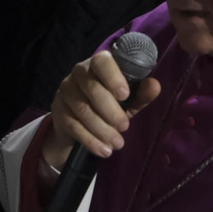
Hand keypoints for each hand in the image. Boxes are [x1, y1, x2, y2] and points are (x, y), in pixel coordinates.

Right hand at [42, 51, 160, 171]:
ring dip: (102, 129)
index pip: (102, 61)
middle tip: (125, 127)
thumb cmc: (110, 105)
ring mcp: (65, 91)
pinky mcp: (57, 110)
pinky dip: (90, 140)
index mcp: (98, 64)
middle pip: (92, 88)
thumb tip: (155, 86)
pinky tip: (103, 150)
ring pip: (82, 109)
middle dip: (110, 110)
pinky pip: (73, 125)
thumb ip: (141, 94)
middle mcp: (78, 73)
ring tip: (117, 144)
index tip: (125, 95)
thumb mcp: (128, 101)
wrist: (81, 125)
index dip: (113, 77)